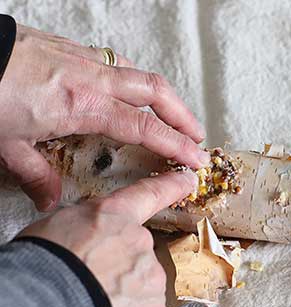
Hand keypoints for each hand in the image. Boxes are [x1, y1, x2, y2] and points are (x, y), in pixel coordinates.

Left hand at [0, 24, 208, 210]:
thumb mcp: (6, 145)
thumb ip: (36, 175)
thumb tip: (50, 201)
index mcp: (83, 105)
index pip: (145, 127)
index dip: (176, 144)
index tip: (196, 159)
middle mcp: (92, 79)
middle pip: (156, 92)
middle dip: (183, 114)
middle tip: (197, 136)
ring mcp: (83, 59)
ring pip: (139, 73)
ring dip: (163, 96)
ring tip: (171, 114)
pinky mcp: (69, 47)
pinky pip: (115, 62)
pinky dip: (133, 79)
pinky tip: (128, 91)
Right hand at [20, 170, 196, 306]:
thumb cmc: (40, 270)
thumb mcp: (56, 229)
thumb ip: (88, 230)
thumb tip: (90, 241)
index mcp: (112, 218)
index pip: (148, 194)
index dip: (170, 186)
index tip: (187, 180)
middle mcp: (140, 243)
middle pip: (138, 256)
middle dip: (119, 272)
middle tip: (89, 286)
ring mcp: (152, 279)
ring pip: (143, 290)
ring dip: (123, 300)